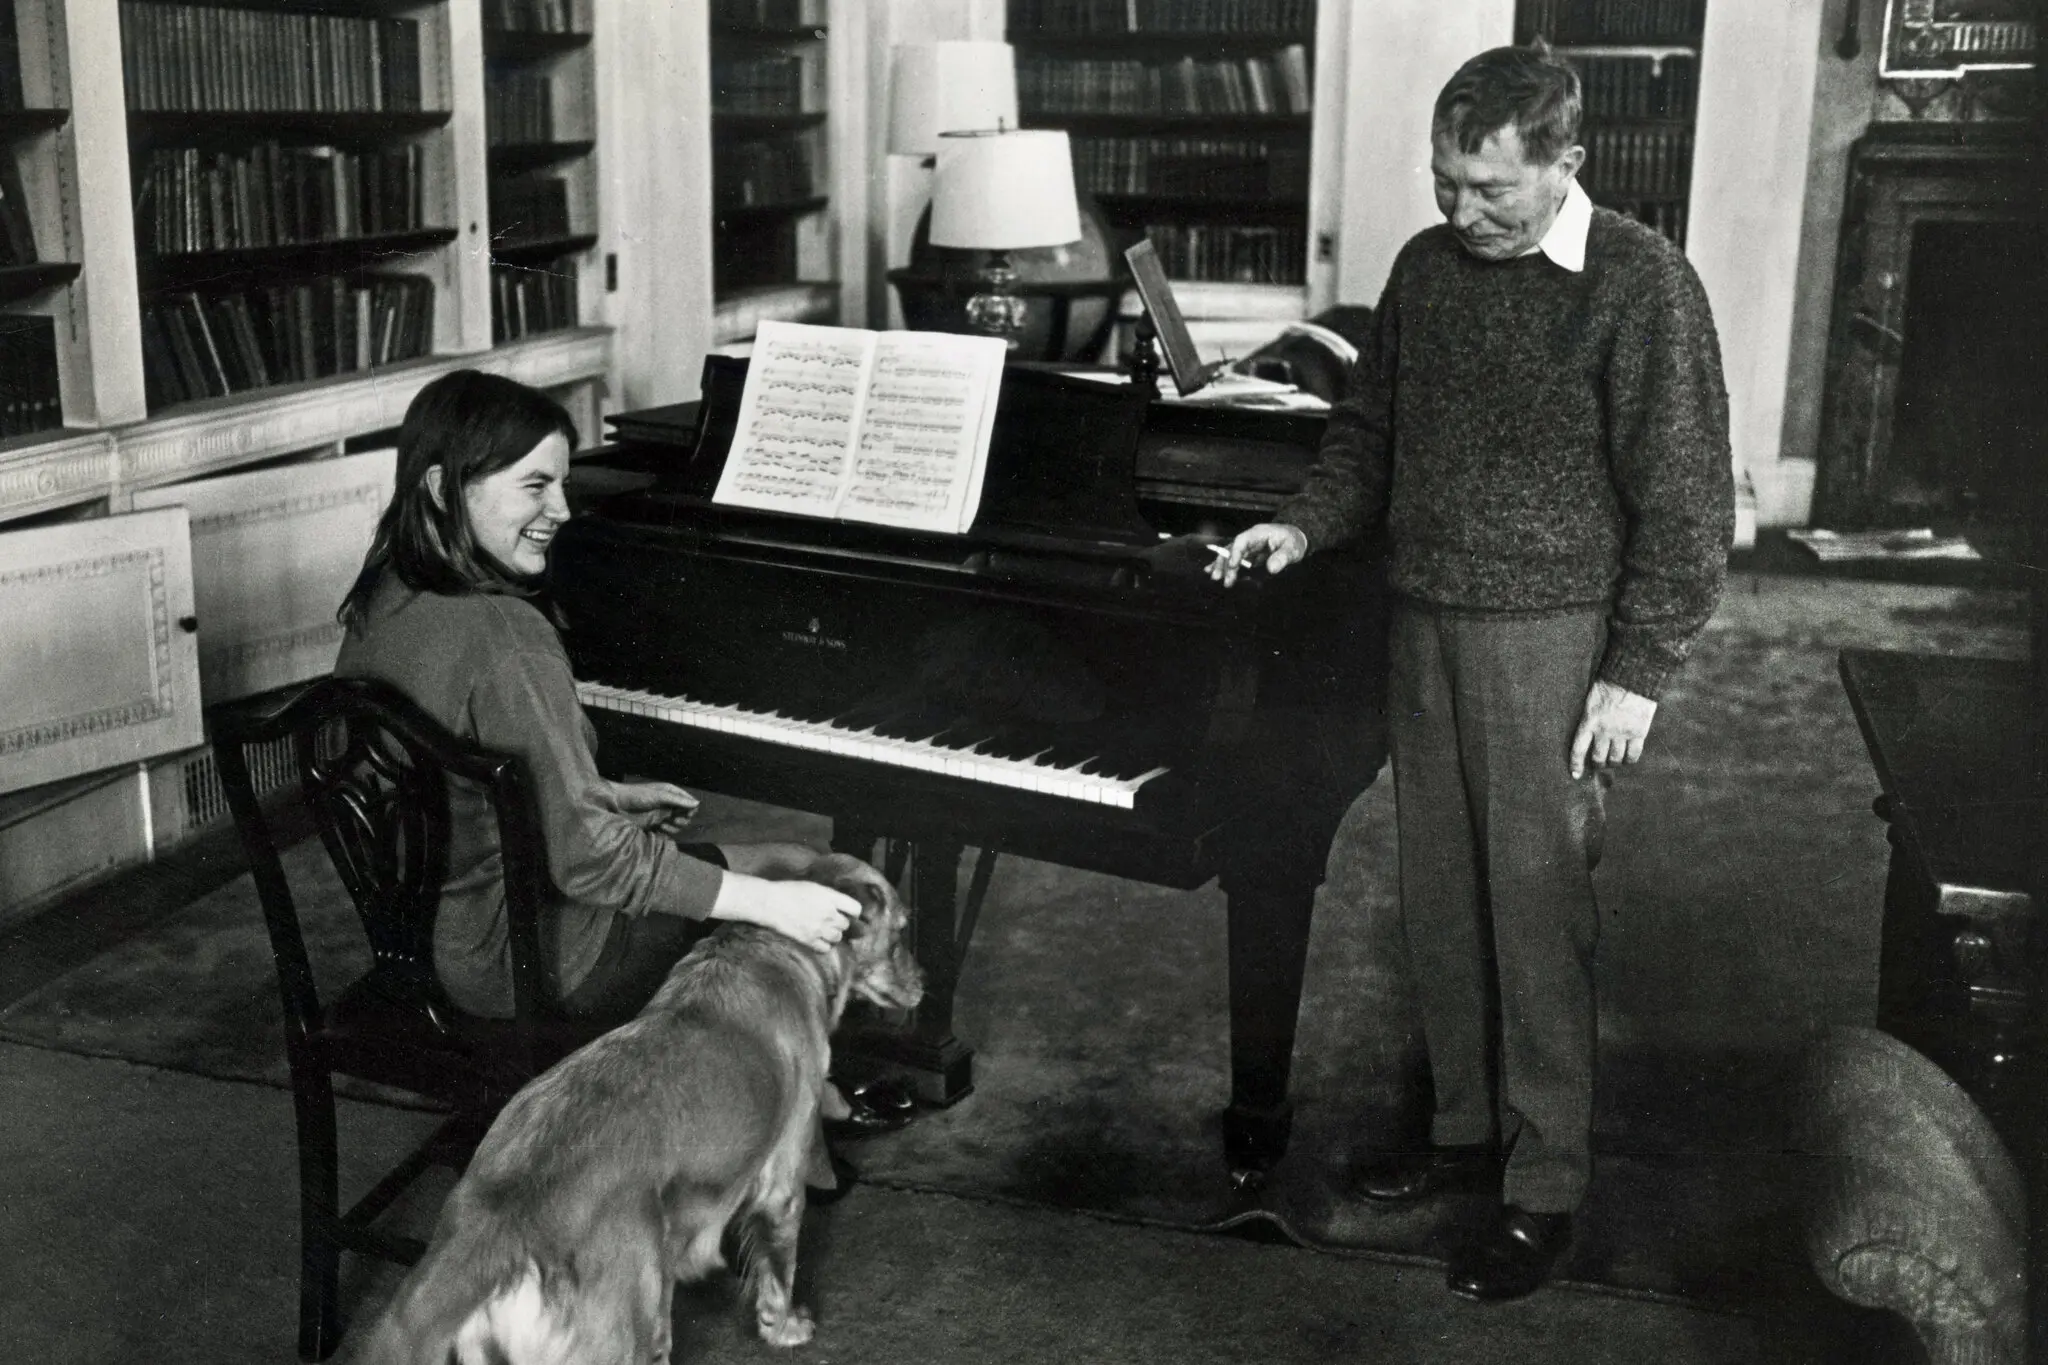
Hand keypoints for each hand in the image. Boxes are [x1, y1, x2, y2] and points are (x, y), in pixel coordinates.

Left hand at [610, 778, 698, 836]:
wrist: (616, 805)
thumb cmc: (637, 796)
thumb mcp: (659, 796)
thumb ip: (678, 800)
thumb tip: (697, 804)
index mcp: (671, 793)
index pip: (689, 802)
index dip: (690, 809)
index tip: (686, 813)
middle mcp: (668, 805)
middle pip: (685, 815)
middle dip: (682, 819)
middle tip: (673, 819)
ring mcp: (661, 816)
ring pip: (678, 825)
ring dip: (674, 827)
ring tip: (663, 824)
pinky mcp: (654, 826)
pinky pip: (667, 833)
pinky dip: (666, 833)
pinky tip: (659, 829)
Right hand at [711, 873, 860, 954]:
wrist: (769, 902)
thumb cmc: (789, 890)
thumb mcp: (814, 887)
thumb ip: (830, 897)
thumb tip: (842, 906)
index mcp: (830, 897)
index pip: (855, 908)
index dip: (854, 912)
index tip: (850, 913)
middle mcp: (828, 913)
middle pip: (846, 924)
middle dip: (840, 923)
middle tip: (831, 921)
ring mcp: (819, 928)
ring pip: (838, 937)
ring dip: (833, 935)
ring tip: (823, 930)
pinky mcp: (808, 940)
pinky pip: (826, 948)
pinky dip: (824, 945)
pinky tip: (817, 939)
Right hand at [1206, 523, 1308, 587]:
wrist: (1295, 538)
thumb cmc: (1293, 541)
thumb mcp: (1292, 548)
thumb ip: (1282, 557)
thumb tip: (1271, 569)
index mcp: (1258, 533)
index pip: (1242, 541)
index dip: (1235, 553)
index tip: (1233, 566)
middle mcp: (1249, 539)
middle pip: (1232, 548)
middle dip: (1224, 563)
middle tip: (1220, 578)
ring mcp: (1247, 547)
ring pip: (1229, 554)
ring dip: (1221, 566)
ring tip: (1214, 577)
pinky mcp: (1248, 555)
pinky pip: (1233, 560)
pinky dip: (1223, 566)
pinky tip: (1210, 571)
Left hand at [1570, 680, 1656, 778]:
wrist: (1634, 676)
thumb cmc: (1610, 685)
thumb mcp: (1591, 700)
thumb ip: (1589, 719)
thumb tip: (1587, 737)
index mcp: (1589, 721)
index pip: (1578, 749)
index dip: (1576, 764)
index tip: (1575, 775)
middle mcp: (1605, 730)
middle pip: (1598, 758)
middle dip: (1598, 764)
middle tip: (1599, 763)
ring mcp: (1622, 733)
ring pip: (1615, 760)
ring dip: (1613, 763)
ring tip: (1614, 760)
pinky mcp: (1639, 733)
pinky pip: (1633, 756)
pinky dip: (1629, 760)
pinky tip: (1627, 758)